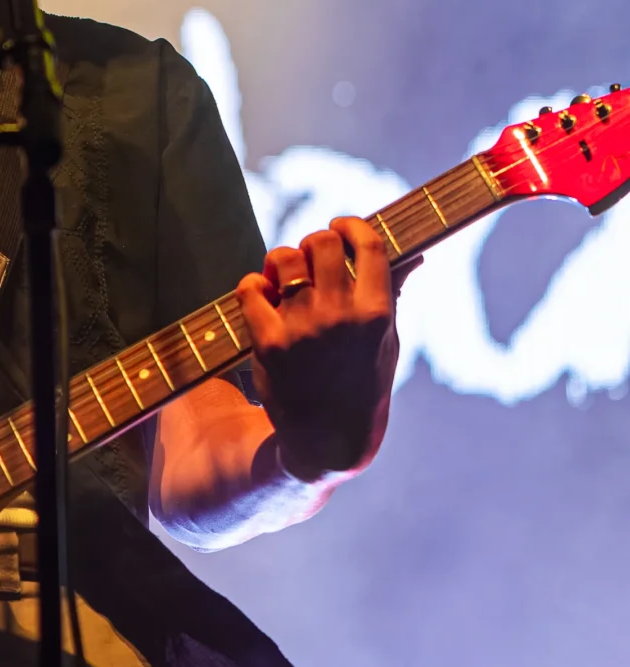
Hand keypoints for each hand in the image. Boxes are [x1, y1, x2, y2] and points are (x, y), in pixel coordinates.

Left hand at [237, 217, 417, 480]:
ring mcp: (304, 328)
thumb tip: (416, 254)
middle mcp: (341, 316)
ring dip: (281, 261)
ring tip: (283, 278)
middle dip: (314, 242)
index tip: (342, 224)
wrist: (329, 441)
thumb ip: (393, 294)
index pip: (368, 243)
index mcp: (377, 312)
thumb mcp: (387, 342)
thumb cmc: (364, 386)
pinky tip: (262, 294)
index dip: (351, 224)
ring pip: (283, 258)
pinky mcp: (269, 343)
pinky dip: (253, 284)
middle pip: (321, 241)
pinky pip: (251, 287)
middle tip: (310, 258)